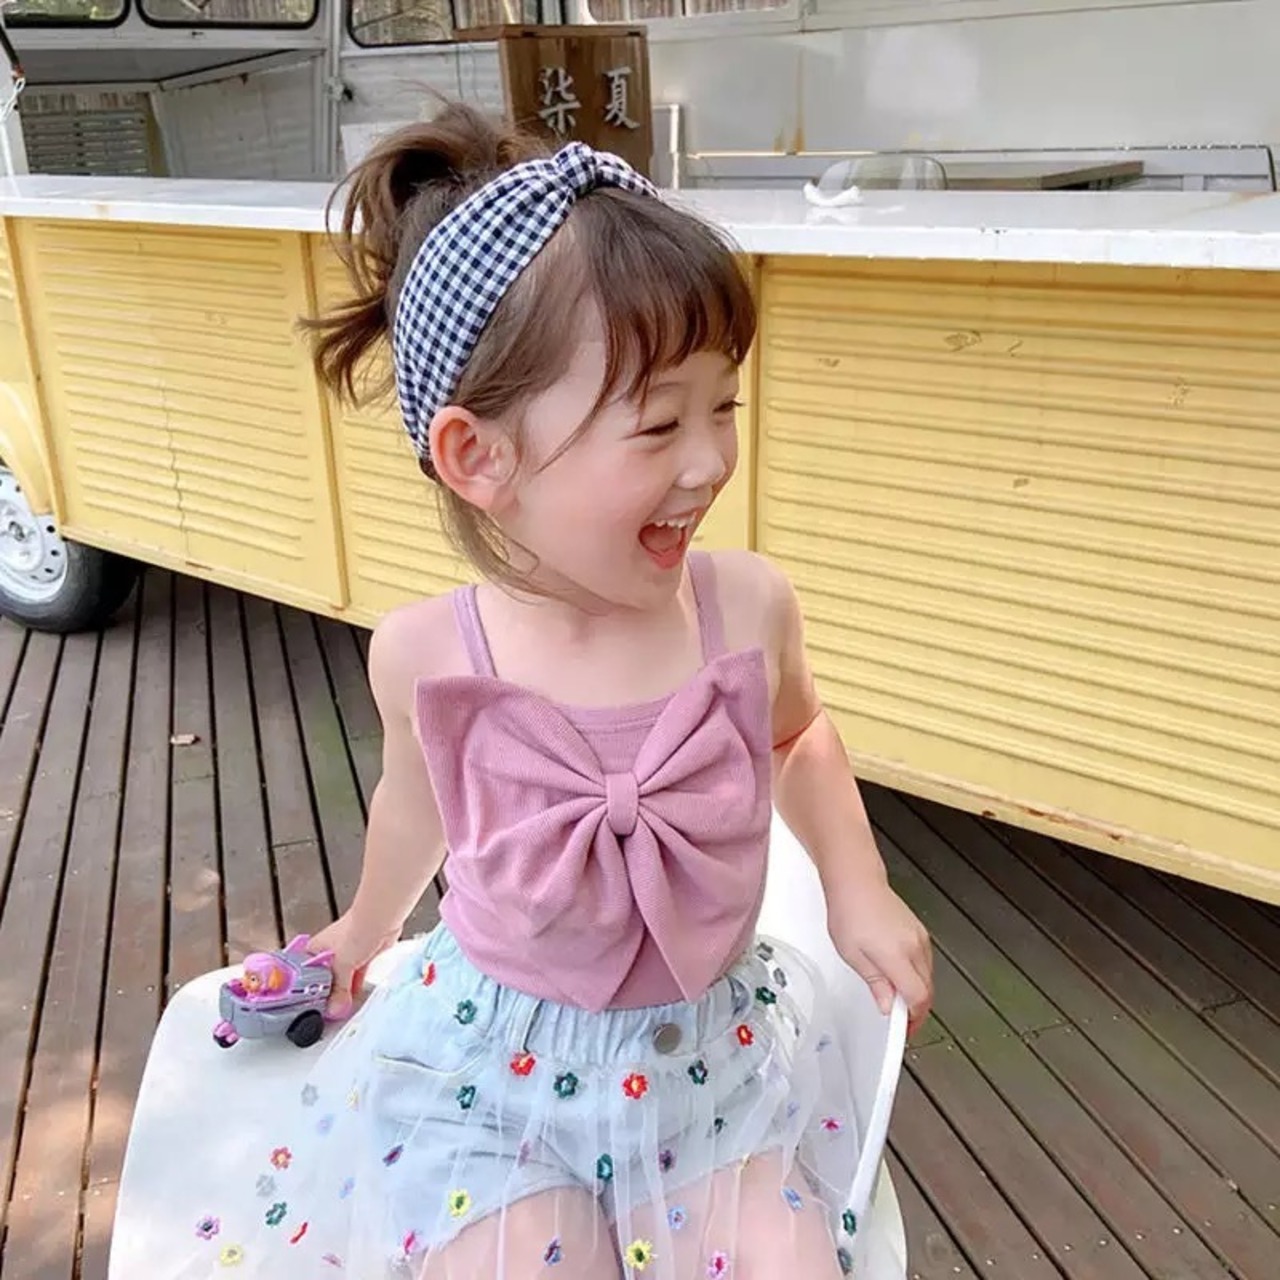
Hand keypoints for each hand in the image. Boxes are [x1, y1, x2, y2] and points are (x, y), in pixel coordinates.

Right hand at [308, 914, 399, 1019]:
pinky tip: (354, 999)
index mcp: (313, 951)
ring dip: (342, 993)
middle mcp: (327, 953)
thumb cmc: (355, 931)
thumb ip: (338, 990)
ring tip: (341, 1010)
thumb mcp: (341, 966)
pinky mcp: (362, 957)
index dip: (306, 993)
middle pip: (323, 980)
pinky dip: (355, 987)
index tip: (309, 1010)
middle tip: (327, 1014)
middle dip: (327, 995)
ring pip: (341, 979)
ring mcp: (346, 955)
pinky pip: (356, 977)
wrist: (381, 919)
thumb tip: (334, 1008)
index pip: (305, 977)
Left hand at [827, 879, 933, 1037]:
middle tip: (901, 1019)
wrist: (856, 882)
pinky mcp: (918, 930)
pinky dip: (918, 974)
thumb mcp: (853, 955)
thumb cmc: (849, 912)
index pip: (918, 997)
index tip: (904, 1027)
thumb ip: (875, 983)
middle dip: (917, 1009)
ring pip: (929, 976)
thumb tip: (886, 1006)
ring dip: (918, 991)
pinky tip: (902, 976)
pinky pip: (925, 961)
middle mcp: (914, 947)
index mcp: (897, 956)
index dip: (913, 1018)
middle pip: (927, 989)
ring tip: (898, 999)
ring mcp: (919, 937)